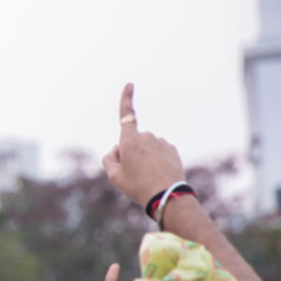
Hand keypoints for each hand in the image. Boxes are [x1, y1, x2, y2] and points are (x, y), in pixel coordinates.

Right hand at [101, 83, 184, 206]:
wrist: (166, 195)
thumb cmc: (137, 186)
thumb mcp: (113, 175)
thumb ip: (109, 158)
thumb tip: (117, 149)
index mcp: (129, 141)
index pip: (126, 115)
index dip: (126, 99)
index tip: (130, 85)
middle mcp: (146, 137)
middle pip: (132, 140)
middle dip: (129, 150)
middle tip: (131, 172)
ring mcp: (161, 142)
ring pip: (146, 146)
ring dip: (143, 156)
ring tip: (146, 175)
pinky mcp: (171, 149)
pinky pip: (158, 151)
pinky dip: (155, 160)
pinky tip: (157, 173)